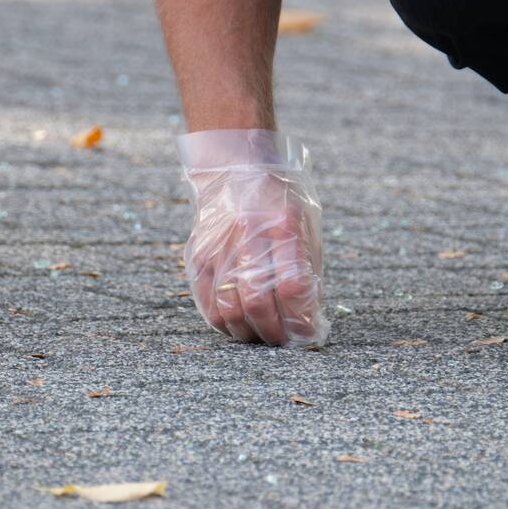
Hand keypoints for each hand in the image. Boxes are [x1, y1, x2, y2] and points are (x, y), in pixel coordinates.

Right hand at [178, 131, 328, 346]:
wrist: (235, 167)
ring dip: (247, 332)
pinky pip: (207, 302)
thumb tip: (310, 320)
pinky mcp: (197, 255)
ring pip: (227, 308)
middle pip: (256, 301)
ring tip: (260, 335)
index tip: (307, 333)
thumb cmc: (279, 200)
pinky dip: (224, 323)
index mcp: (282, 225)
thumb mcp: (305, 224)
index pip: (292, 286)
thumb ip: (308, 269)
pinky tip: (238, 325)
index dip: (300, 318)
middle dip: (273, 332)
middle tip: (282, 341)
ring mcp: (217, 246)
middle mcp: (247, 235)